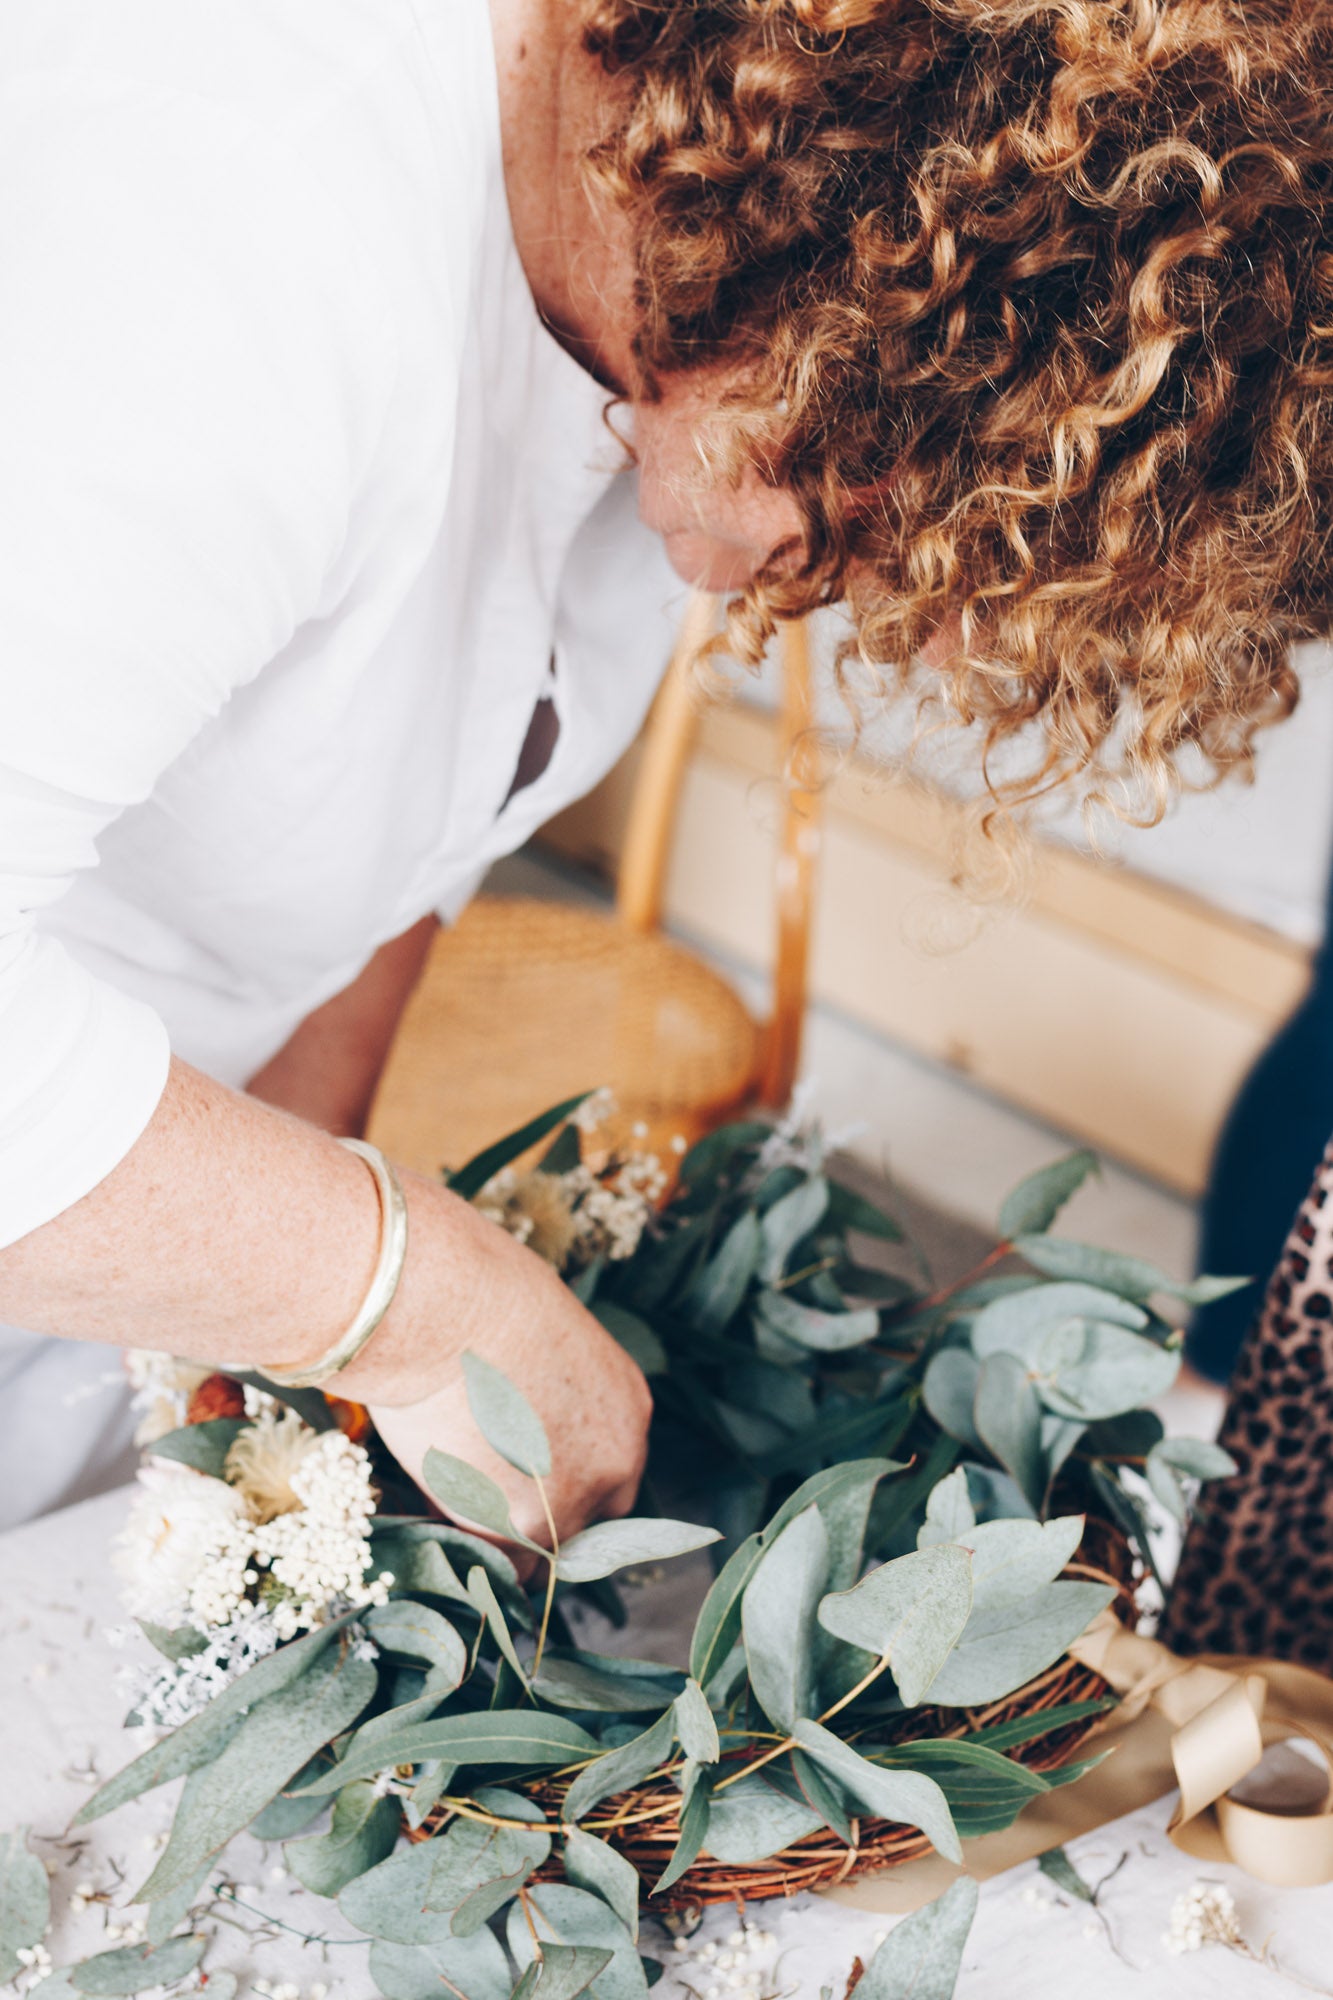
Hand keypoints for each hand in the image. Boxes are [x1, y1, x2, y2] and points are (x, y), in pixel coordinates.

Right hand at [358, 1172, 651, 1560]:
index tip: (524, 1486)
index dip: (564, 1486)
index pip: (610, 1477)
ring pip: (537, 1555)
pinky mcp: (522, 1527)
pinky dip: (463, 1543)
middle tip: (486, 1505)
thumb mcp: (540, 1342)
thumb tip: (512, 1416)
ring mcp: (572, 1500)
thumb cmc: (478, 1300)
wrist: (450, 1310)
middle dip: (540, 1526)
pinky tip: (433, 1496)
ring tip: (449, 1493)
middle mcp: (617, 1460)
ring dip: (497, 1539)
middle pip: (585, 1526)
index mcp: (627, 1409)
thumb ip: (544, 1392)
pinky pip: (492, 1560)